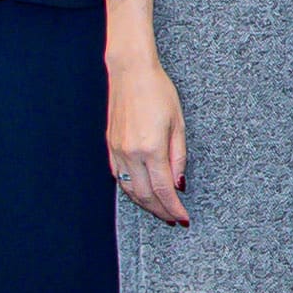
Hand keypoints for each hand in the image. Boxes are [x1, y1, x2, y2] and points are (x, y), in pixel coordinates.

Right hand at [106, 58, 189, 223]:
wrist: (131, 73)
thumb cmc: (159, 92)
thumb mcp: (178, 123)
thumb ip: (178, 156)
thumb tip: (178, 183)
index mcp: (151, 148)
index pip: (162, 189)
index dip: (173, 207)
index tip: (182, 217)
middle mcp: (130, 153)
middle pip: (144, 195)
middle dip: (160, 210)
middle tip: (173, 219)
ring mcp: (117, 150)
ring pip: (129, 189)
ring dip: (145, 204)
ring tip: (160, 211)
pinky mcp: (110, 146)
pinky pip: (119, 177)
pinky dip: (131, 190)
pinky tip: (141, 193)